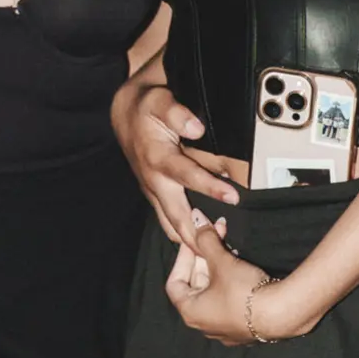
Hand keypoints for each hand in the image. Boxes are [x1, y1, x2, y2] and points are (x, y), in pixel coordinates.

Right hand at [113, 77, 238, 241]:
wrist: (125, 113)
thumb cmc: (146, 107)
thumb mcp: (158, 101)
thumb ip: (176, 112)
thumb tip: (196, 128)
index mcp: (158, 159)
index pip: (186, 176)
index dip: (209, 186)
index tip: (233, 196)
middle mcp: (154, 180)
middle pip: (175, 215)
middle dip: (195, 235)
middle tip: (218, 249)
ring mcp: (153, 190)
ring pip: (169, 223)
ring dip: (188, 240)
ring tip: (211, 256)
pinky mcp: (155, 194)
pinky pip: (168, 219)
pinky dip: (182, 234)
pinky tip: (199, 245)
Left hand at [166, 216, 297, 342]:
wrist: (281, 314)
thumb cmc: (244, 292)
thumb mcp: (222, 261)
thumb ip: (206, 239)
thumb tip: (196, 218)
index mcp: (190, 312)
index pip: (175, 283)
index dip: (182, 259)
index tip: (194, 242)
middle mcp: (204, 325)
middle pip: (196, 286)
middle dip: (204, 259)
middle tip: (215, 239)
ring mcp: (225, 329)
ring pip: (215, 293)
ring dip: (219, 269)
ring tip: (230, 250)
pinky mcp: (244, 328)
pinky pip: (230, 302)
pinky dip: (231, 284)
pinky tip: (242, 268)